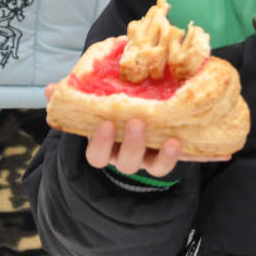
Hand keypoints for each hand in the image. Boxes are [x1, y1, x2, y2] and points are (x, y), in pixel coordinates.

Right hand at [42, 84, 228, 176]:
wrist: (142, 131)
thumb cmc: (114, 113)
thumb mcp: (95, 105)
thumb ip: (76, 97)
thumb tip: (51, 89)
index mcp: (107, 146)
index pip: (96, 154)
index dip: (99, 142)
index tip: (105, 124)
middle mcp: (127, 157)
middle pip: (125, 161)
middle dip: (131, 144)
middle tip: (138, 122)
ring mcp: (150, 159)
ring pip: (154, 166)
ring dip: (163, 155)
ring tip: (172, 139)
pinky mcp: (172, 156)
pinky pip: (183, 162)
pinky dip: (193, 156)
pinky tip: (204, 149)